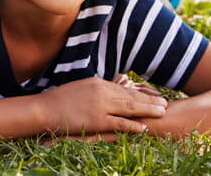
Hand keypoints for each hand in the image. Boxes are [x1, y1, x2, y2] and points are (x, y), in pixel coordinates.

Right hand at [38, 76, 167, 136]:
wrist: (45, 107)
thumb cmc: (59, 100)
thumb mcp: (80, 88)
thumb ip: (96, 90)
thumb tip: (106, 92)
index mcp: (98, 83)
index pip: (124, 88)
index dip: (140, 93)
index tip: (153, 95)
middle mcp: (102, 91)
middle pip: (131, 96)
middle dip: (149, 100)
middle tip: (165, 102)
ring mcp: (101, 105)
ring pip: (130, 108)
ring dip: (147, 110)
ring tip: (162, 112)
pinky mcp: (97, 120)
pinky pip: (119, 123)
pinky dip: (133, 125)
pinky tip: (144, 127)